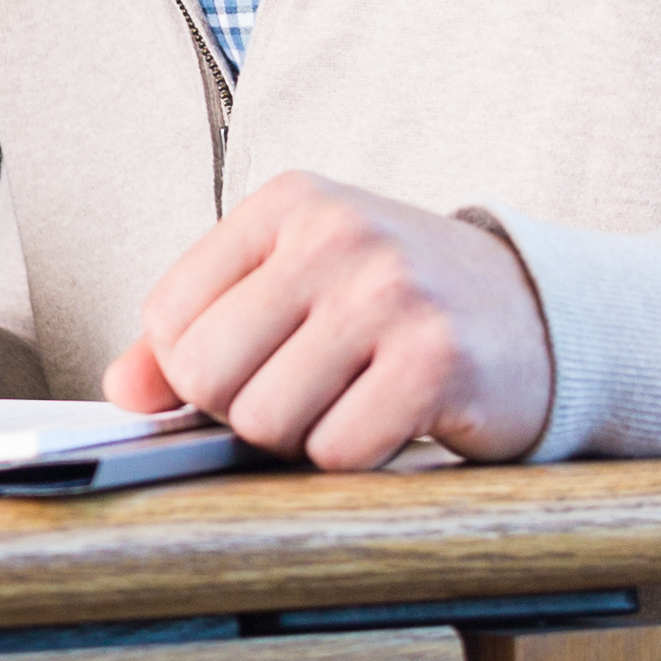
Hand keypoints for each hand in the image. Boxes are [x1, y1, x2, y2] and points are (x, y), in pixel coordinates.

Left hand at [102, 171, 551, 468]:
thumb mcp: (295, 284)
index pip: (168, 316)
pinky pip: (340, 450)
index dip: (192, 371)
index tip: (247, 369)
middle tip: (300, 397)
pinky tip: (390, 420)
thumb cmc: (396, 302)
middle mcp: (334, 236)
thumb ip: (200, 328)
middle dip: (241, 410)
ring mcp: (388, 294)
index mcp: (286, 205)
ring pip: (267, 421)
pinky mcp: (437, 360)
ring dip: (301, 438)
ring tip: (347, 402)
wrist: (539, 315)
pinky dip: (356, 456)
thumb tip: (121, 390)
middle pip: (207, 373)